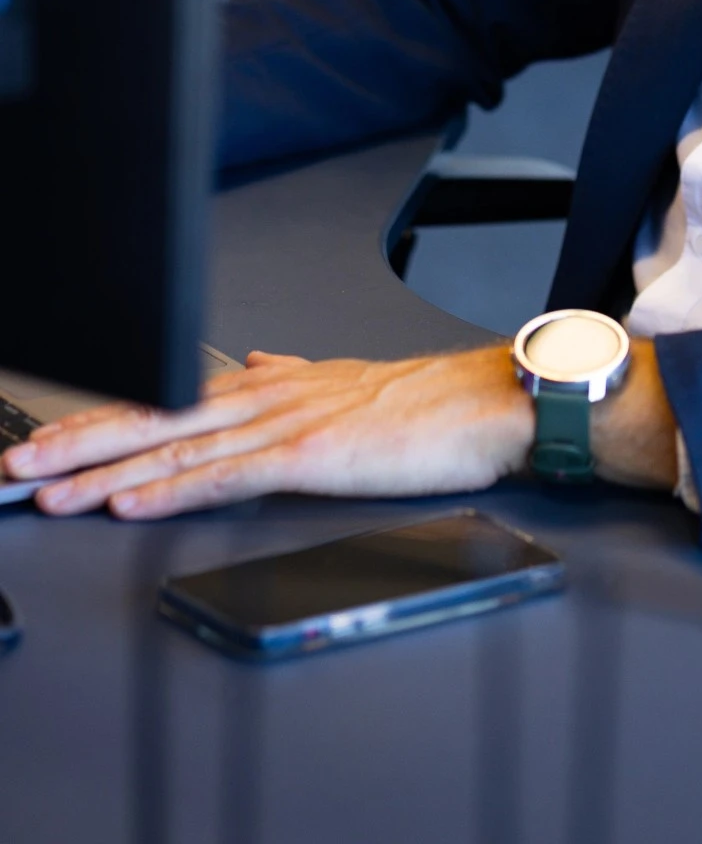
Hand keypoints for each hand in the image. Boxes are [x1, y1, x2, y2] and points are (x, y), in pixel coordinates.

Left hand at [1, 346, 535, 519]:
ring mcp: (286, 424)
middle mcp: (268, 394)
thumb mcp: (346, 383)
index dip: (103, 419)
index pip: (168, 400)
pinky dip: (171, 491)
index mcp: (272, 382)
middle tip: (16, 465)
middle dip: (78, 443)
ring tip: (46, 490)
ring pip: (178, 448)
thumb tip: (252, 363)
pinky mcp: (312, 456)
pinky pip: (226, 477)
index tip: (47, 438)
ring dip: (104, 471)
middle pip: (155, 419)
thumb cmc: (428, 402)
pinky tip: (130, 503)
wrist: (488, 400)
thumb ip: (291, 376)